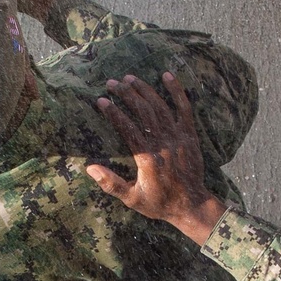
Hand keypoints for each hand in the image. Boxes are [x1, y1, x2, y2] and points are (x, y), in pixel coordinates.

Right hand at [86, 72, 225, 245]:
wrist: (191, 205)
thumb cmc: (159, 203)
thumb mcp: (132, 199)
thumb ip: (111, 184)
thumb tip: (89, 168)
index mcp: (148, 159)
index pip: (128, 129)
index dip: (114, 113)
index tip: (101, 100)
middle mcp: (164, 144)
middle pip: (144, 112)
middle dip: (127, 95)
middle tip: (112, 83)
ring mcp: (179, 138)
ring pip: (161, 107)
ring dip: (145, 90)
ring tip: (129, 78)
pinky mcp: (190, 135)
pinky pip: (184, 109)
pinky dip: (177, 91)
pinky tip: (167, 75)